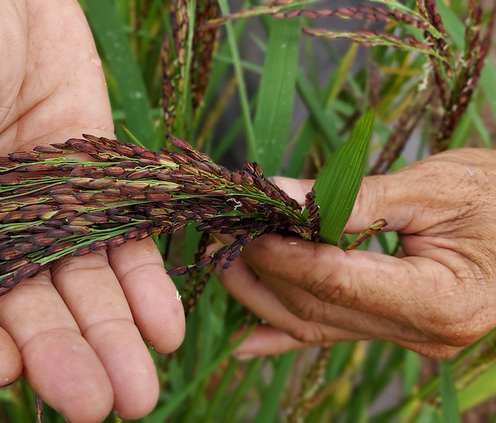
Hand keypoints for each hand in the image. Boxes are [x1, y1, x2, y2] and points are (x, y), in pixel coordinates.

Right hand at [0, 1, 184, 420]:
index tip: (5, 366)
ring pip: (80, 288)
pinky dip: (144, 286)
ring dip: (112, 338)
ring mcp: (46, 212)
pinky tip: (166, 326)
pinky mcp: (96, 189)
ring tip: (143, 388)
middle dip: (62, 356)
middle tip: (101, 405)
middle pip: (23, 306)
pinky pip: (122, 244)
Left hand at [217, 148, 495, 358]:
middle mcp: (423, 332)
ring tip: (224, 258)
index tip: (242, 221)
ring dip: (262, 294)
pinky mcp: (396, 330)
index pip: (334, 280)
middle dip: (261, 267)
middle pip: (316, 306)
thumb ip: (354, 197)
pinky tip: (242, 343)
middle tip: (224, 228)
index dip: (281, 252)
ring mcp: (409, 338)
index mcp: (440, 298)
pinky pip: (331, 335)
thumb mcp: (434, 186)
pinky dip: (284, 336)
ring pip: (314, 325)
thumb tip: (279, 196)